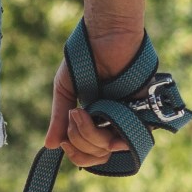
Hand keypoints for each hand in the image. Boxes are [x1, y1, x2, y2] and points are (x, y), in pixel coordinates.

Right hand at [45, 25, 142, 168]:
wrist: (105, 35)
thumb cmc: (86, 57)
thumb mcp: (66, 91)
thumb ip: (59, 119)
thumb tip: (50, 146)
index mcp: (97, 121)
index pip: (88, 154)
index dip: (74, 152)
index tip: (63, 136)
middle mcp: (113, 124)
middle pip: (97, 156)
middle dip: (78, 143)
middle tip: (72, 115)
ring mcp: (127, 119)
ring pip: (108, 148)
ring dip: (88, 136)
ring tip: (78, 112)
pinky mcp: (141, 112)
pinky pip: (126, 138)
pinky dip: (106, 133)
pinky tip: (92, 114)